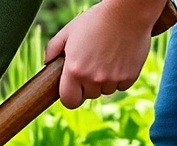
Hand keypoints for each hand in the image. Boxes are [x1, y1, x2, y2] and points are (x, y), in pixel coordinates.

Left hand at [45, 0, 164, 108]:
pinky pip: (122, 85)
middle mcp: (92, 78)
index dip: (71, 96)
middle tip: (93, 64)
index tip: (74, 89)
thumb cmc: (96, 20)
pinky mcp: (129, 76)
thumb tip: (47, 62)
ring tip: (107, 58)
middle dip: (89, 85)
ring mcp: (112, 79)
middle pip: (89, 95)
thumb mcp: (69, 31)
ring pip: (106, 91)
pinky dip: (121, 76)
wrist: (127, 12)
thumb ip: (53, 48)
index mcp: (74, 71)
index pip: (69, 101)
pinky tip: (119, 58)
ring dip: (105, 81)